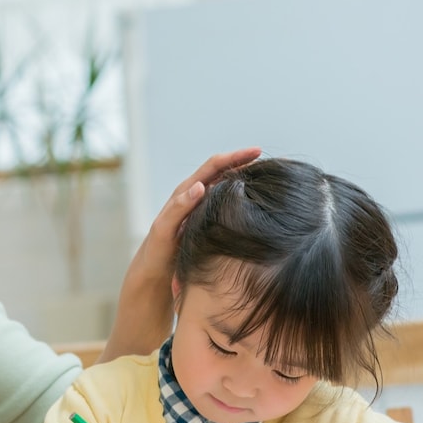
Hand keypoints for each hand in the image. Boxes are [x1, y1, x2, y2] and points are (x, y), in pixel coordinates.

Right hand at [101, 148, 260, 361]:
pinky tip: (199, 190)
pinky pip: (167, 222)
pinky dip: (182, 204)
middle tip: (255, 151)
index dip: (237, 175)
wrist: (141, 324)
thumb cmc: (173, 300)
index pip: (214, 192)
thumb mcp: (205, 270)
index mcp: (190, 227)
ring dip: (205, 175)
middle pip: (200, 184)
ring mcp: (161, 234)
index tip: (264, 162)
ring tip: (227, 159)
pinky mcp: (152, 248)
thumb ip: (220, 252)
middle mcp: (174, 225)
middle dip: (227, 164)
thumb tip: (260, 248)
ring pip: (181, 195)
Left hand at [138, 147, 260, 274]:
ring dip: (245, 177)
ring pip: (226, 185)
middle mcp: (195, 196)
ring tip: (268, 175)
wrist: (153, 272)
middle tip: (269, 161)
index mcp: (185, 192)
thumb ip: (179, 207)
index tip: (258, 151)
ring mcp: (202, 207)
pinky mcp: (207, 220)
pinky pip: (227, 202)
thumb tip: (202, 185)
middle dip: (244, 162)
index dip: (235, 157)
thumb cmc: (157, 251)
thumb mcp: (165, 228)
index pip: (214, 166)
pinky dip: (241, 196)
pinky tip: (256, 201)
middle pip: (223, 171)